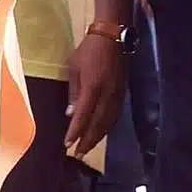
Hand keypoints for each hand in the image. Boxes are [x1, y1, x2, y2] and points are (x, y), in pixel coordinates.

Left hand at [65, 33, 127, 158]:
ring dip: (98, 137)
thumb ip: (74, 92)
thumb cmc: (88, 50)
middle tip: (78, 155)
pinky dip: (107, 128)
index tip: (68, 145)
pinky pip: (115, 116)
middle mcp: (108, 94)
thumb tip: (70, 114)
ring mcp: (117, 95)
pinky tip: (100, 133)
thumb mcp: (74, 68)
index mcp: (93, 87)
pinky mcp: (123, 93)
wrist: (113, 37)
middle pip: (98, 124)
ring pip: (108, 122)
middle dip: (88, 141)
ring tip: (88, 148)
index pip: (83, 116)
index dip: (76, 132)